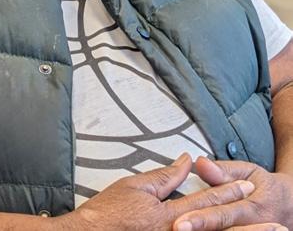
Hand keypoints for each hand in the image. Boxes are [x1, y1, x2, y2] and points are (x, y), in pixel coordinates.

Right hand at [57, 153, 254, 230]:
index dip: (228, 191)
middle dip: (249, 227)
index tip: (248, 185)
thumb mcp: (135, 187)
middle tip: (276, 224)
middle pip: (219, 230)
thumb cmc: (109, 212)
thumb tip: (186, 162)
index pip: (206, 200)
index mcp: (170, 215)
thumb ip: (164, 177)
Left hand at [172, 156, 292, 230]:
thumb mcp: (249, 173)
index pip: (223, 214)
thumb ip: (224, 171)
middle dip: (199, 230)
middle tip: (177, 229)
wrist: (292, 208)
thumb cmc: (265, 188)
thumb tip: (200, 163)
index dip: (200, 218)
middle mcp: (254, 226)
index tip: (178, 221)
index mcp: (253, 208)